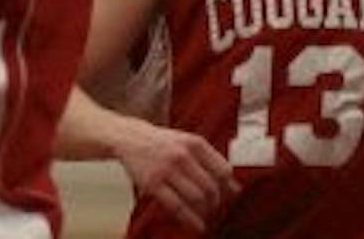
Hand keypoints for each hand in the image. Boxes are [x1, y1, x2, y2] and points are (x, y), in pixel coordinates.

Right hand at [112, 117, 236, 231]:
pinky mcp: (153, 183)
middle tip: (215, 208)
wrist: (128, 137)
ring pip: (197, 199)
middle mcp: (182, 155)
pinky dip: (191, 220)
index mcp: (194, 143)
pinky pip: (178, 207)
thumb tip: (235, 187)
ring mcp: (166, 169)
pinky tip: (196, 225)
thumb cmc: (160, 142)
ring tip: (205, 215)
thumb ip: (210, 160)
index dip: (228, 186)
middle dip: (216, 202)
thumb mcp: (186, 141)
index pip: (224, 170)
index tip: (229, 195)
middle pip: (211, 187)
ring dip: (205, 212)